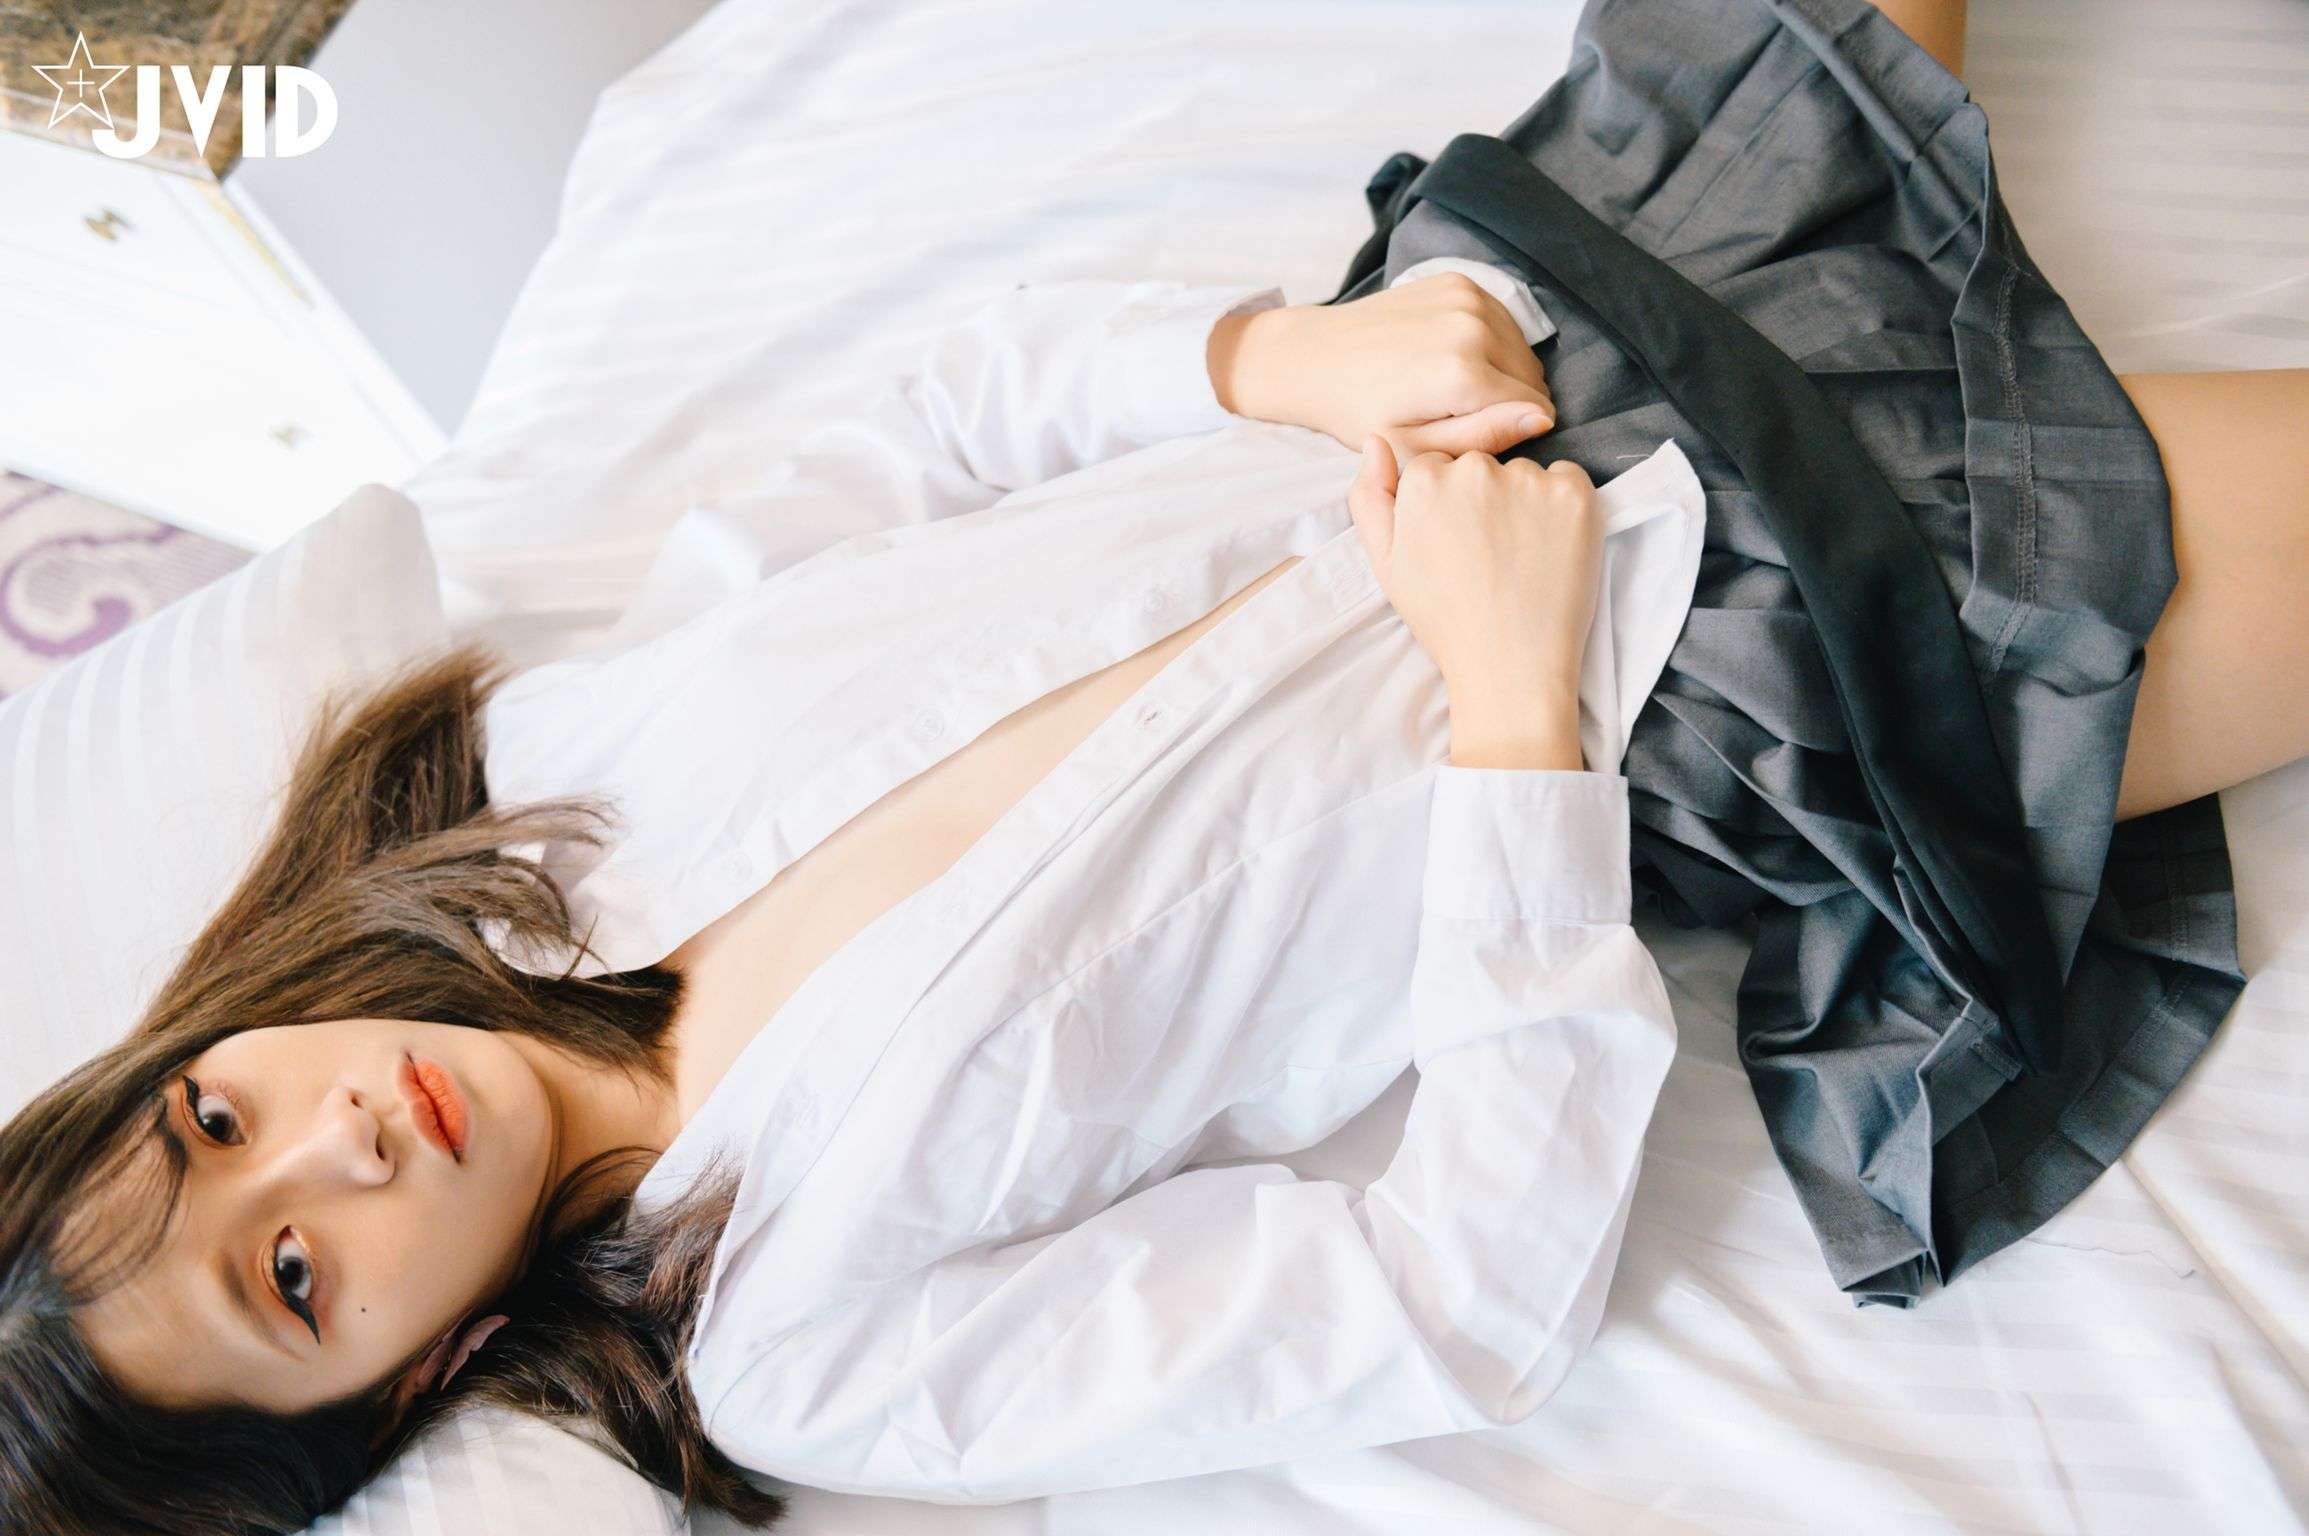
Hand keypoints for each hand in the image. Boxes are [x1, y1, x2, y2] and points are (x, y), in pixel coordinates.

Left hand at [1209, 272, 1554, 458]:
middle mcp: (1473, 326)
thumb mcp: (1416, 448)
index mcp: (1463, 374)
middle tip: (1456, 412)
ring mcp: (1467, 296)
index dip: (1513, 428)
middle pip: (1532, 375)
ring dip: (1500, 369)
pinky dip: (1488, 340)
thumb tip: (1543, 416)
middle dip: (1506, 398)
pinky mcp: (1459, 280)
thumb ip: (1484, 437)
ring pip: (1521, 347)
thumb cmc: (1360, 413)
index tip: (1475, 433)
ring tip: (1451, 386)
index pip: (1534, 407)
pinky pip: (1503, 320)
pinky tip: (1450, 355)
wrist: (1316, 356)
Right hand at [1347, 436, 1601, 770]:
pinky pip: (1568, 479)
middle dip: (1483, 500)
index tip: (1456, 545)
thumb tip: (1374, 441)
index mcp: (1424, 482)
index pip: (1436, 468)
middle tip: (1488, 556)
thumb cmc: (1445, 618)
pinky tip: (1550, 548)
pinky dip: (1563, 506)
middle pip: (1479, 467)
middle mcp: (1474, 471)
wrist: (1510, 664)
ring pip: (1523, 474)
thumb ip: (1371, 497)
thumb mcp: (1387, 564)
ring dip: (1524, 503)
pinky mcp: (1574, 495)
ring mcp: (1527, 481)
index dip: (1446, 508)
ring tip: (1520, 558)